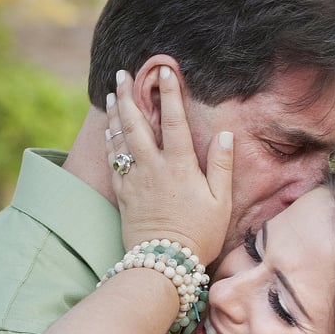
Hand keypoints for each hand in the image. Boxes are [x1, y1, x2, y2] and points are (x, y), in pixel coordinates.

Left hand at [107, 68, 232, 265]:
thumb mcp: (220, 203)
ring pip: (120, 139)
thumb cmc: (198, 236)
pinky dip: (110, 143)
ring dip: (115, 114)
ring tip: (110, 94)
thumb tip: (225, 135)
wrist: (163, 264)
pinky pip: (113, 161)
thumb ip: (221, 166)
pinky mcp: (123, 195)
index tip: (165, 69)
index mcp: (179, 166)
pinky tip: (109, 133)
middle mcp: (152, 168)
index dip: (170, 92)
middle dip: (129, 95)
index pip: (174, 120)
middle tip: (122, 74)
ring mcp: (134, 180)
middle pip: (136, 123)